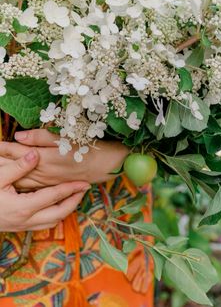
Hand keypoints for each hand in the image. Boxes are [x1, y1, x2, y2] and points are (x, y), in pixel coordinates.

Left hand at [0, 129, 128, 189]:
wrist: (105, 165)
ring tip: (0, 169)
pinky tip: (14, 184)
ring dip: (9, 175)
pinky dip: (20, 185)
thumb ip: (40, 137)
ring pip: (21, 180)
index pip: (18, 152)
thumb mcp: (65, 138)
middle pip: (16, 169)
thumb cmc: (87, 148)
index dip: (4, 148)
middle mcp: (43, 172)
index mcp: (45, 158)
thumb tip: (19, 136)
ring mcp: (47, 181)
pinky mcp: (53, 185)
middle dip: (2, 163)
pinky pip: (32, 188)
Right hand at [0, 149, 89, 230]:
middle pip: (59, 214)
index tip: (84, 183)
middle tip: (83, 190)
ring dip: (65, 209)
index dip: (71, 189)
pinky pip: (43, 225)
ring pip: (52, 222)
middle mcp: (26, 220)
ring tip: (73, 196)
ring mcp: (22, 226)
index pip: (55, 197)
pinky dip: (54, 215)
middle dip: (74, 202)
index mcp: (23, 207)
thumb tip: (36, 154)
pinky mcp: (18, 227)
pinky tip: (55, 205)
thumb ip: (18, 166)